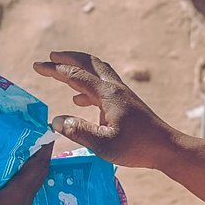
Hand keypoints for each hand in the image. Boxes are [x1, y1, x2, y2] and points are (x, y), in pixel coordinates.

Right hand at [0, 138, 51, 204]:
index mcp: (22, 190)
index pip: (41, 163)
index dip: (45, 144)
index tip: (45, 127)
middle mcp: (26, 196)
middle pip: (40, 169)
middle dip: (39, 150)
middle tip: (32, 132)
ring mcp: (20, 204)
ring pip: (32, 178)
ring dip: (31, 162)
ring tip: (23, 145)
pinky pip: (22, 186)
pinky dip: (21, 173)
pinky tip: (10, 168)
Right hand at [33, 51, 177, 168]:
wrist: (166, 148)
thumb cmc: (137, 147)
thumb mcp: (104, 144)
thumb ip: (78, 131)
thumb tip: (56, 121)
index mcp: (108, 94)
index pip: (76, 75)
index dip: (55, 69)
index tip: (37, 65)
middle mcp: (115, 88)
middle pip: (90, 63)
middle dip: (69, 58)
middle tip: (51, 56)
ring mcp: (122, 95)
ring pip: (97, 72)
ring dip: (79, 69)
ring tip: (61, 72)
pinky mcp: (125, 103)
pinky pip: (102, 87)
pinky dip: (87, 86)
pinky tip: (78, 99)